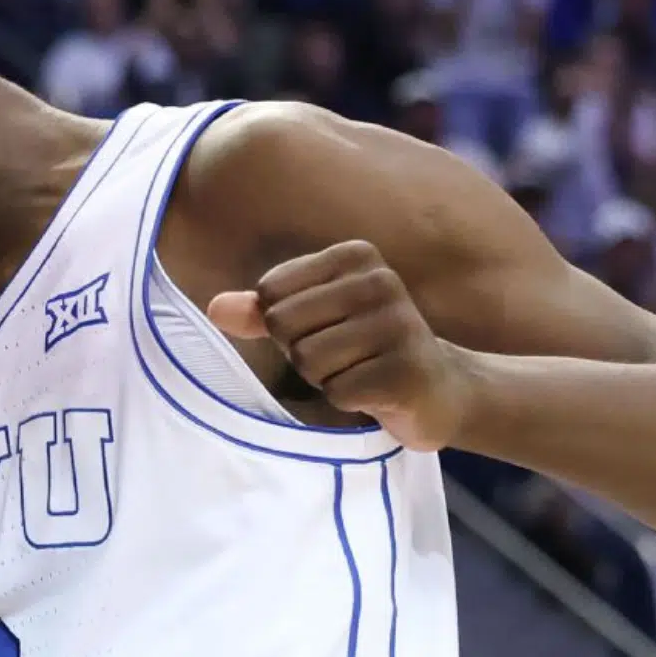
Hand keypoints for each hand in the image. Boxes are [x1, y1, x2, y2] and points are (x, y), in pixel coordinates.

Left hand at [207, 240, 474, 450]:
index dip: (285, 325)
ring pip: (307, 361)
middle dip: (302, 354)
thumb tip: (214, 309)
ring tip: (361, 371)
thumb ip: (262, 311)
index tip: (327, 330)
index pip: (271, 293)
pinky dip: (348, 400)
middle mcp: (380, 281)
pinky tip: (377, 391)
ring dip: (326, 378)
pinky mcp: (406, 371)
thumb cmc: (365, 349)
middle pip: (284, 326)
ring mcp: (398, 325)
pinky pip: (337, 391)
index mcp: (355, 256)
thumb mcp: (313, 319)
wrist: (441, 388)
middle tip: (344, 357)